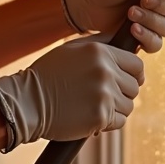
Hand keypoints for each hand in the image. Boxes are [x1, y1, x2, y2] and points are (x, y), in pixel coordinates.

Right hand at [0, 36, 143, 143]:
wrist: (27, 101)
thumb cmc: (48, 74)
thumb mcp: (73, 48)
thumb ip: (101, 42)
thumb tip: (127, 40)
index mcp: (101, 52)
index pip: (137, 65)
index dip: (134, 75)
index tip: (125, 82)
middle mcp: (105, 71)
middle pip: (134, 87)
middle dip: (122, 93)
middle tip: (104, 97)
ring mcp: (104, 94)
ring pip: (128, 105)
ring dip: (115, 109)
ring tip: (95, 106)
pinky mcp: (100, 116)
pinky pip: (119, 121)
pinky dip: (109, 123)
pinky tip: (92, 117)